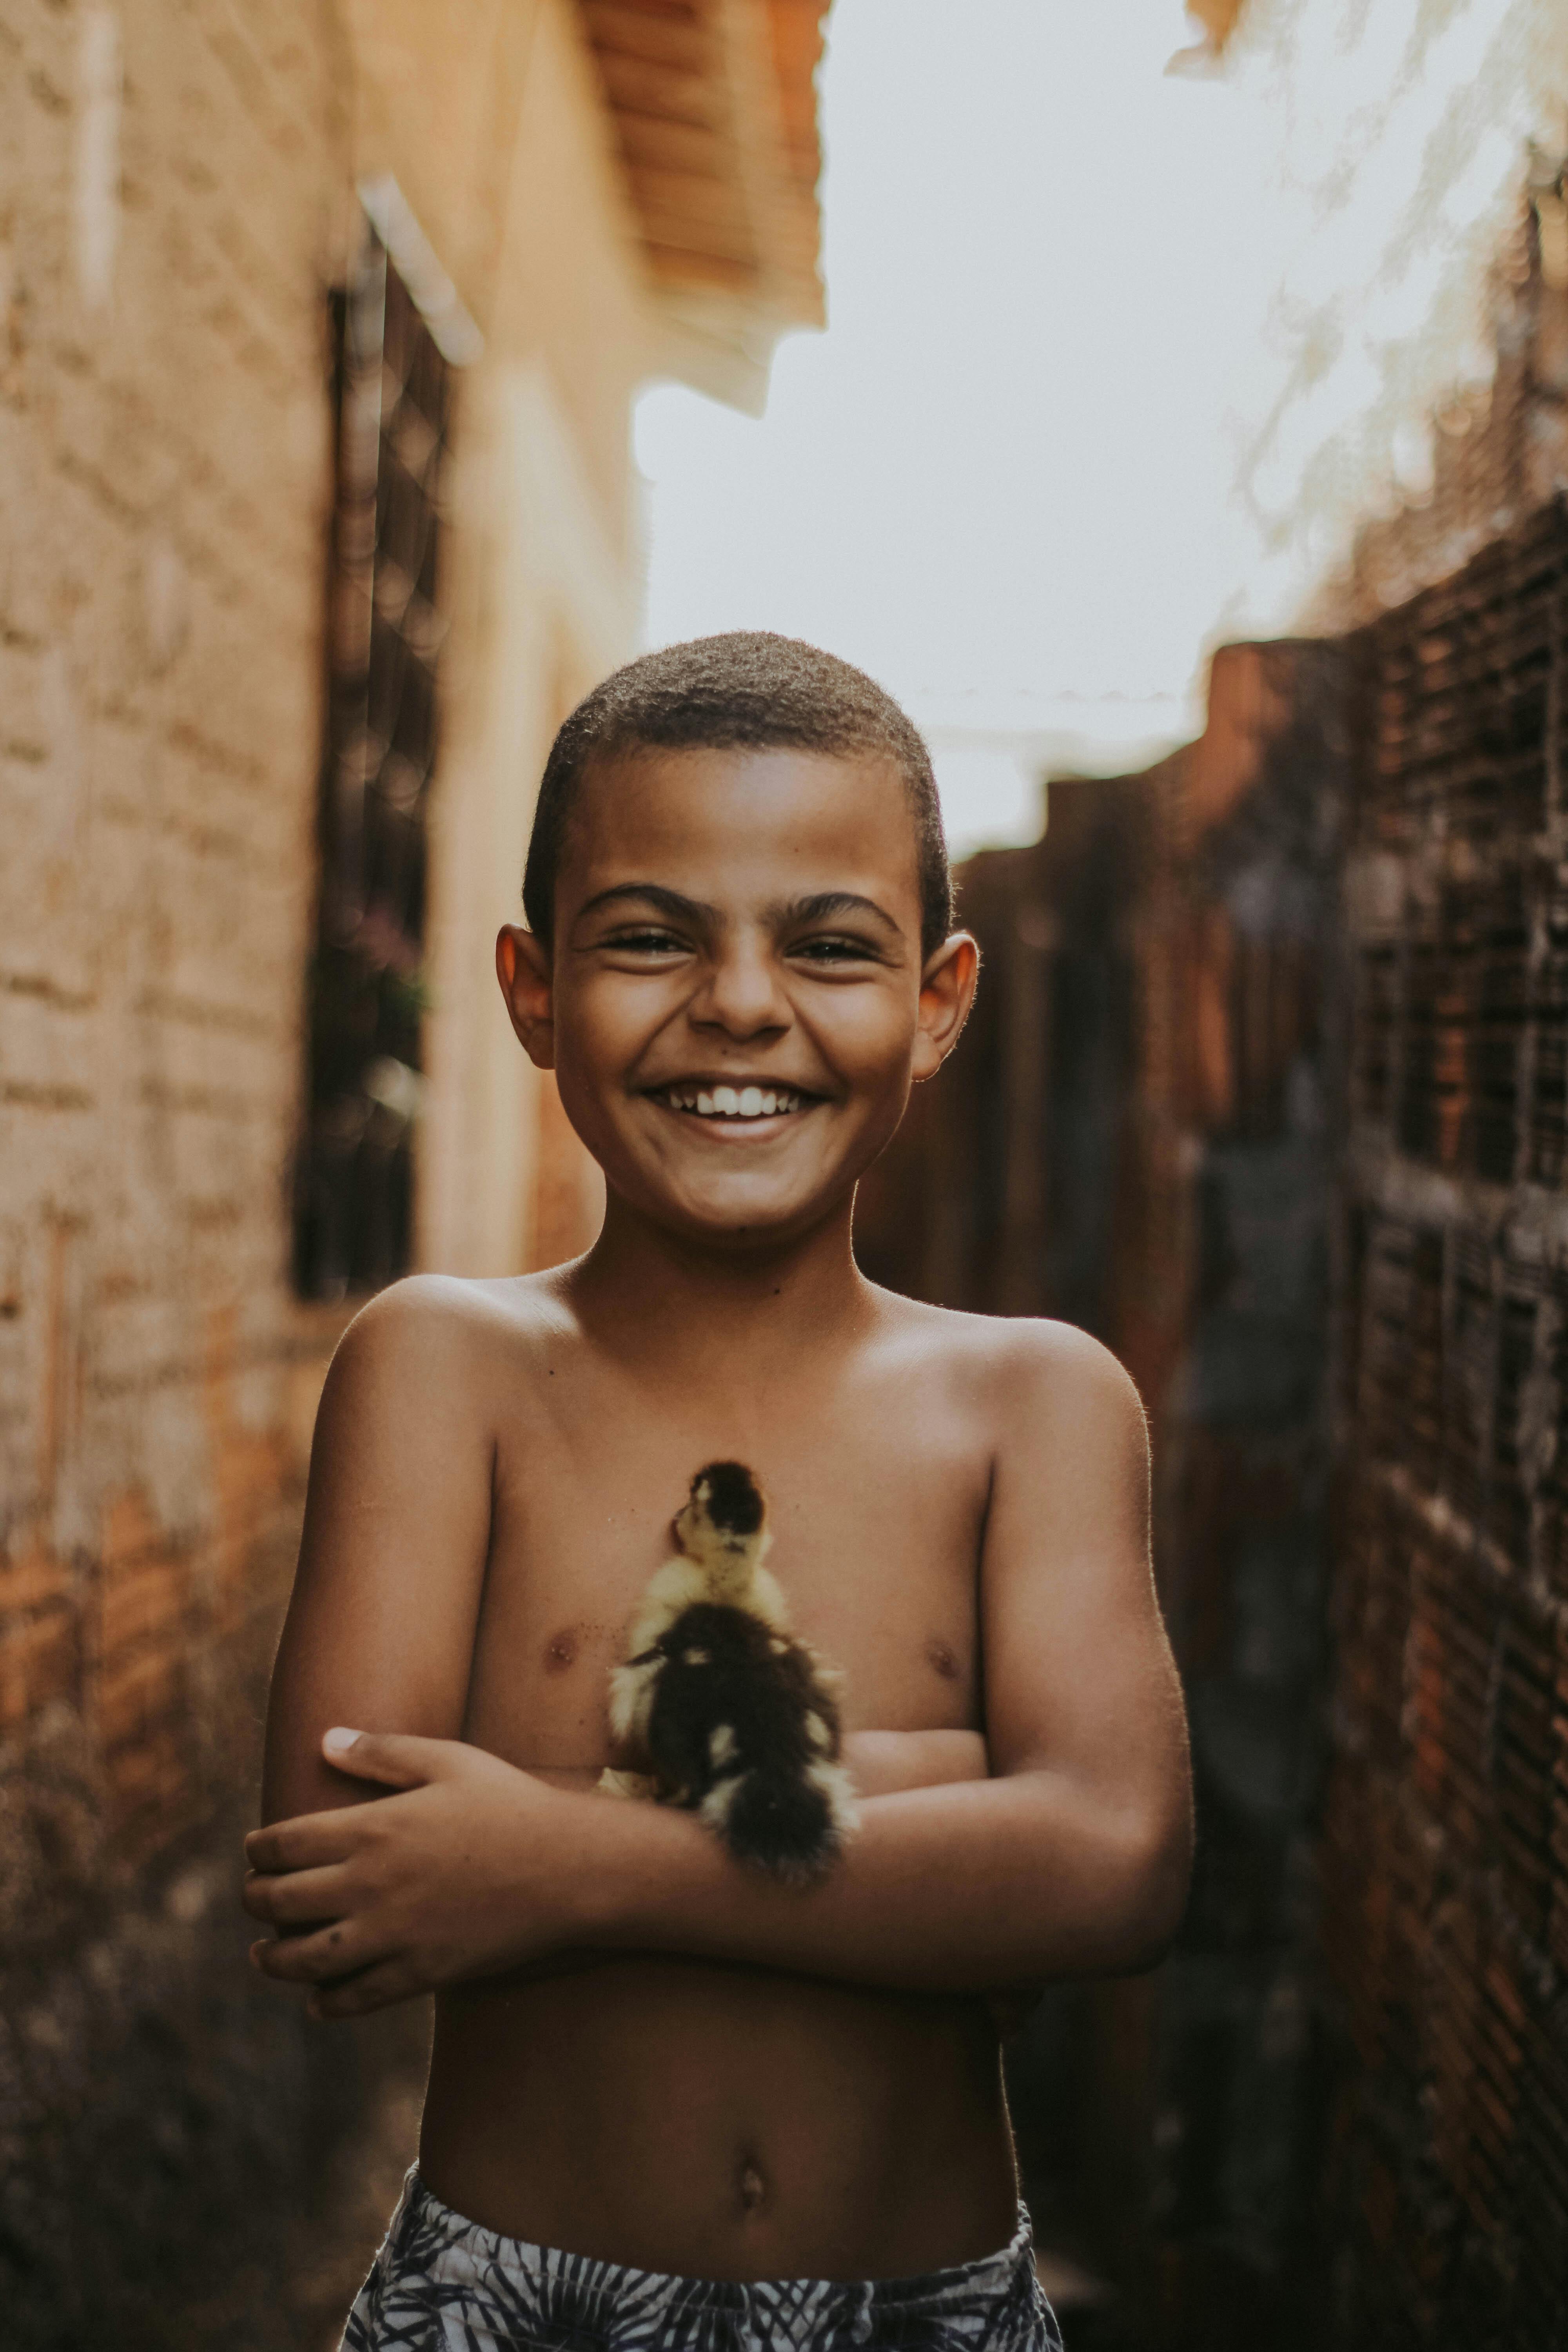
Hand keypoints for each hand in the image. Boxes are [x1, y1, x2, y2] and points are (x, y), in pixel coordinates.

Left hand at [242, 1728, 589, 2019]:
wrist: (568, 1867)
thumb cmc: (510, 1804)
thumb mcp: (449, 1761)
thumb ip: (382, 1752)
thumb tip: (324, 1740)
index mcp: (374, 1828)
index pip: (283, 1843)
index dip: (258, 1849)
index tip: (254, 1850)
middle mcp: (371, 1884)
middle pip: (280, 1900)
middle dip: (255, 1899)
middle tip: (252, 1896)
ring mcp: (393, 1934)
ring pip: (305, 1959)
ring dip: (273, 1959)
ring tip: (264, 1954)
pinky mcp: (420, 1972)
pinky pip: (355, 1998)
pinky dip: (326, 2002)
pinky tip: (317, 1998)